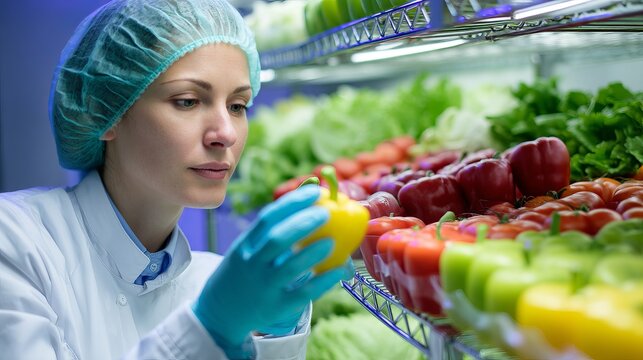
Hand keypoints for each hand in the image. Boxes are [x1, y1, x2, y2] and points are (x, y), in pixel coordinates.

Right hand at [192, 185, 345, 357]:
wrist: (220, 313)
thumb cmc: (243, 272)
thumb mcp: (248, 248)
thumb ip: (273, 228)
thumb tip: (310, 195)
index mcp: (245, 245)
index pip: (267, 218)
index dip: (292, 203)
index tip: (315, 191)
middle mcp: (252, 264)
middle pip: (277, 240)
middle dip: (303, 224)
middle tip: (326, 213)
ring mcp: (263, 288)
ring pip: (289, 268)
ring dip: (313, 253)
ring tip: (332, 242)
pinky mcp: (276, 308)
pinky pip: (303, 294)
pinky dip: (323, 281)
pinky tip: (339, 271)